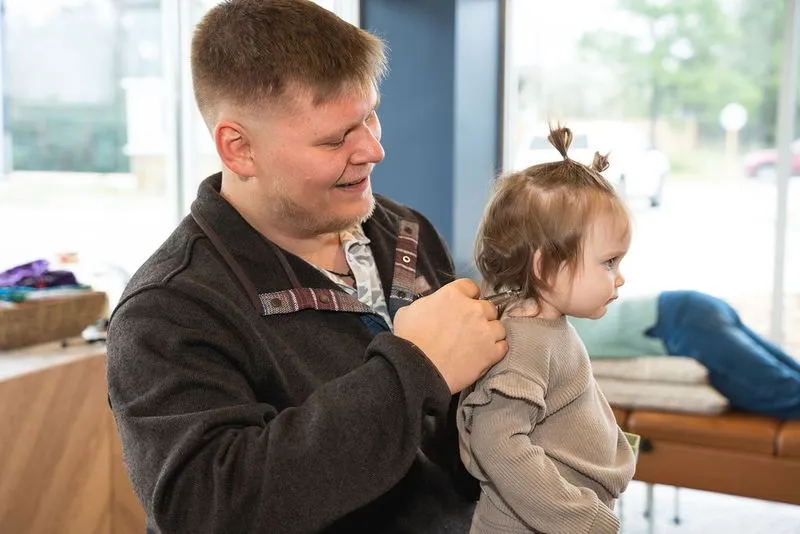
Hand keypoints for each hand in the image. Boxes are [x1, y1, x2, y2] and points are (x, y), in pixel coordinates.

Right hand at [394, 278, 506, 392]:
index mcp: (452, 295)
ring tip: (479, 343)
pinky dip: (496, 350)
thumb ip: (426, 304)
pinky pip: (503, 346)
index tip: (465, 306)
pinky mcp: (491, 352)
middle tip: (470, 328)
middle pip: (488, 307)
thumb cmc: (408, 339)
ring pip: (499, 327)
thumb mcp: (408, 311)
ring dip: (491, 333)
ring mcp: (485, 331)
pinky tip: (485, 354)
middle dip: (481, 316)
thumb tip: (430, 306)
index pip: (471, 287)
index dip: (469, 296)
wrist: (416, 368)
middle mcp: (473, 309)